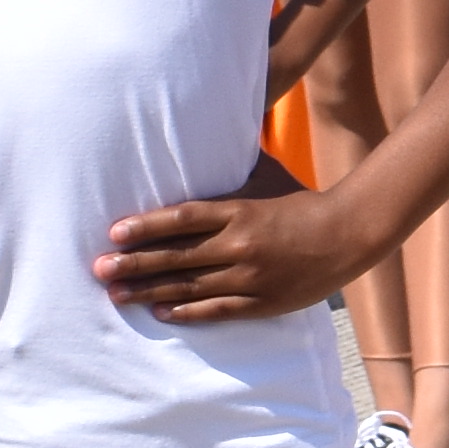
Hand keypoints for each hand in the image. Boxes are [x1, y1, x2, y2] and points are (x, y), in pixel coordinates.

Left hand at [96, 174, 355, 323]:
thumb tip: (208, 136)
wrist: (349, 234)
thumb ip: (234, 169)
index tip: (115, 233)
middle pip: (177, 255)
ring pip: (189, 286)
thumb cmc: (302, 202)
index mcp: (239, 211)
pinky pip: (217, 309)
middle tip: (99, 268)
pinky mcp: (262, 301)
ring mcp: (250, 276)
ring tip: (116, 294)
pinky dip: (187, 311)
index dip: (146, 226)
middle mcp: (240, 244)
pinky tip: (160, 311)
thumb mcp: (266, 178)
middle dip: (134, 263)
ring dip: (149, 290)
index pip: (183, 218)